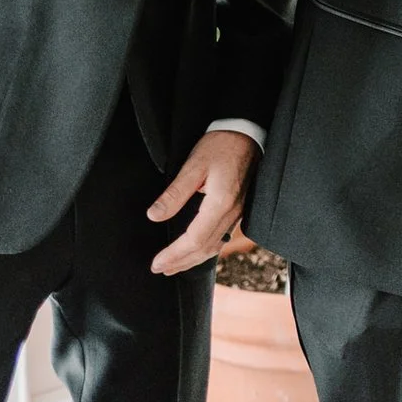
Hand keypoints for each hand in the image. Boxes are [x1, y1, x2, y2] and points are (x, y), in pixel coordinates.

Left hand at [146, 129, 257, 274]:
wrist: (247, 133)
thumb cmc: (221, 145)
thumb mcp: (193, 166)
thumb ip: (174, 194)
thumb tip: (154, 216)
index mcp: (220, 203)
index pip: (194, 239)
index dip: (174, 254)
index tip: (156, 263)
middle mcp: (232, 212)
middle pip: (205, 248)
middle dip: (181, 262)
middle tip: (160, 268)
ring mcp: (238, 212)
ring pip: (215, 245)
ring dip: (194, 259)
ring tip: (175, 265)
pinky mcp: (239, 208)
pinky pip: (223, 236)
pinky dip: (207, 249)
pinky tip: (198, 249)